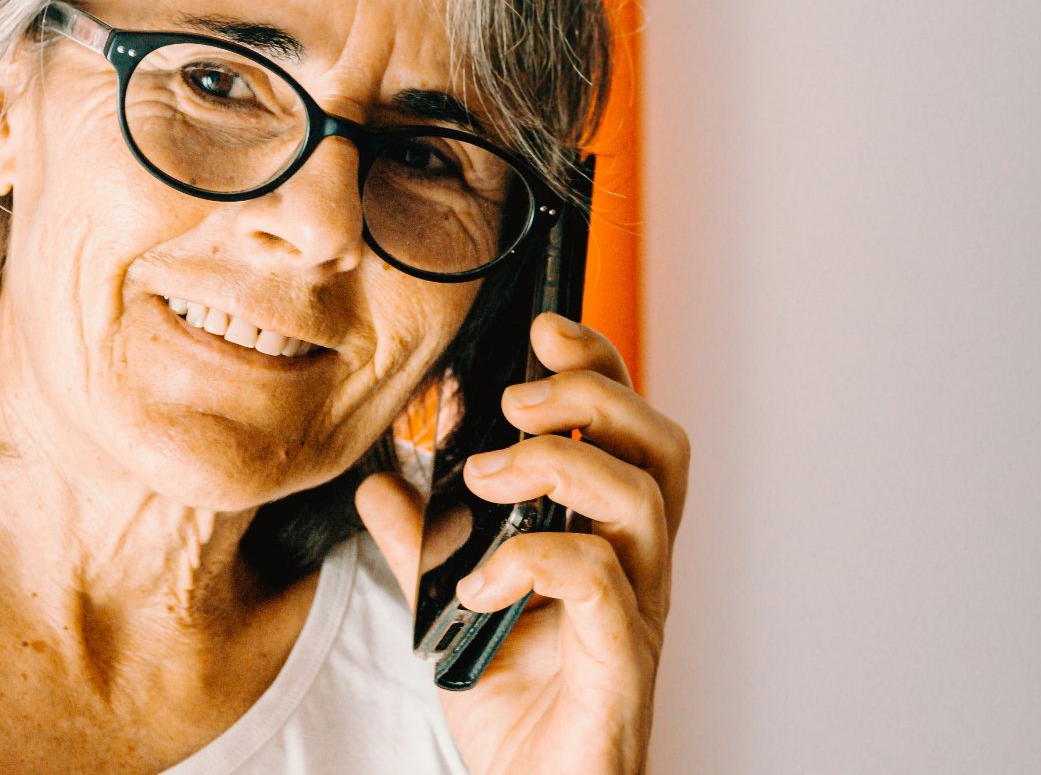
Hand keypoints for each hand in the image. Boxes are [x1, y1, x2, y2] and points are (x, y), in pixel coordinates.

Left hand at [357, 313, 689, 774]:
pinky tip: (480, 583)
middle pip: (659, 444)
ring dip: (555, 466)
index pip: (628, 426)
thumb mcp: (450, 604)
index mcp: (606, 536)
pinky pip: (601, 583)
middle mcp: (637, 566)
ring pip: (640, 499)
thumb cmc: (514, 708)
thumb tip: (382, 479)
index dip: (597, 366)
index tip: (540, 332)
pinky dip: (532, 561)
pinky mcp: (621, 664)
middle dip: (590, 397)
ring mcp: (638, 614)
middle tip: (513, 402)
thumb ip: (423, 541)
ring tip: (484, 481)